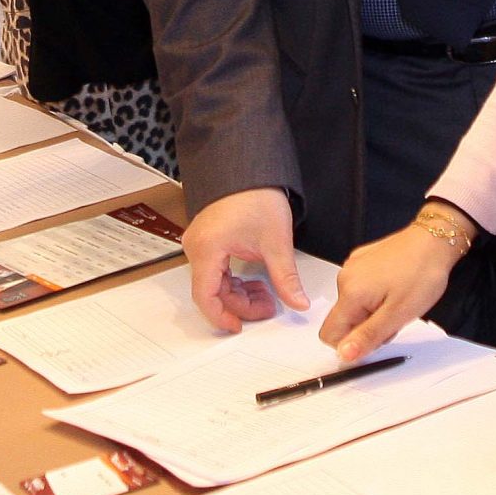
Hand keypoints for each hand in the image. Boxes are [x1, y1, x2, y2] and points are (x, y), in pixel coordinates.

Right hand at [182, 188, 308, 332]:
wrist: (252, 169)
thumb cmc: (256, 195)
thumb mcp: (276, 242)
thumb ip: (286, 278)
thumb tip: (298, 302)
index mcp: (207, 249)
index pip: (205, 296)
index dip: (222, 316)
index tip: (240, 326)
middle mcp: (197, 247)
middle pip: (212, 292)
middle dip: (240, 304)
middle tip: (268, 306)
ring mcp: (201, 243)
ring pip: (215, 282)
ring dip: (240, 292)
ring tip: (267, 292)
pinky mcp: (209, 240)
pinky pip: (217, 270)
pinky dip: (236, 280)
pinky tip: (256, 280)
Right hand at [320, 209, 466, 362]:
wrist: (434, 241)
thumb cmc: (421, 274)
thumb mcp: (398, 314)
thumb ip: (368, 336)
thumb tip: (343, 355)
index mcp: (350, 293)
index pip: (329, 334)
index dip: (351, 344)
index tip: (376, 337)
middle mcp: (345, 278)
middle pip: (344, 321)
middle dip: (366, 328)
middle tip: (394, 317)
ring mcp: (352, 266)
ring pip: (353, 306)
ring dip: (372, 313)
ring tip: (398, 301)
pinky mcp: (362, 260)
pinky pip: (359, 289)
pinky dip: (375, 296)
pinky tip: (395, 288)